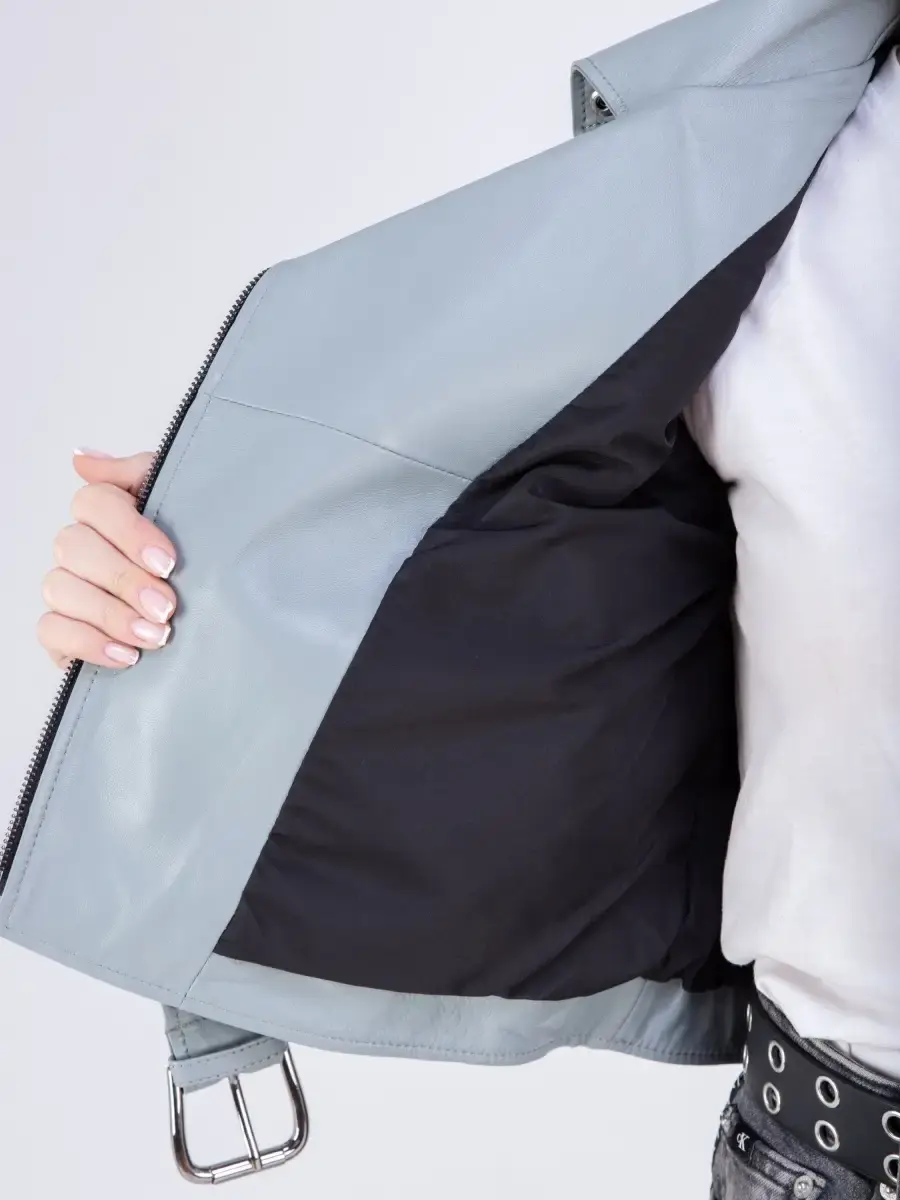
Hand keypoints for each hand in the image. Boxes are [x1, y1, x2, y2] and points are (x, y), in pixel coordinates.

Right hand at [37, 449, 177, 669]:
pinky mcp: (61, 631)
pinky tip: (127, 655)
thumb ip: (142, 474)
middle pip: (74, 545)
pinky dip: (89, 642)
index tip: (169, 563)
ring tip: (156, 636)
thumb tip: (82, 458)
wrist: (217, 619)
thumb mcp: (187, 508)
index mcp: (109, 513)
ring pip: (60, 587)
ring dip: (111, 614)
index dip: (128, 531)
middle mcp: (81, 547)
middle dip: (124, 579)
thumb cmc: (198, 560)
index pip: (93, 501)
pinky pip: (51, 629)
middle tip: (167, 607)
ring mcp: (67, 588)